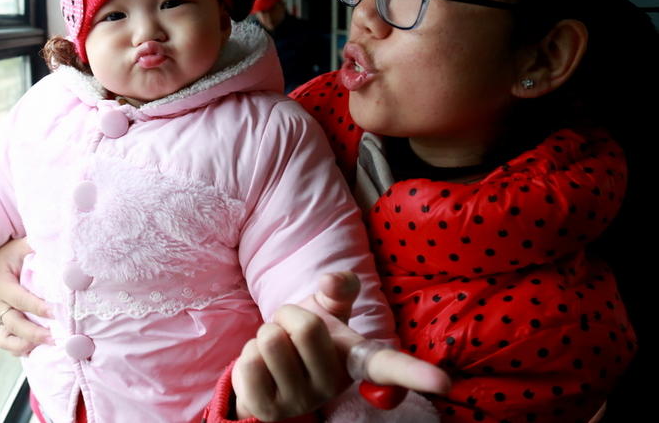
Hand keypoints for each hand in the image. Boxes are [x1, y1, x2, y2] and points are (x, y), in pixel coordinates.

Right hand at [0, 237, 53, 355]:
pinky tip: (40, 349)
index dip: (37, 307)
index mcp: (2, 282)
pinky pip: (8, 341)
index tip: (55, 312)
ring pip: (5, 338)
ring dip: (25, 345)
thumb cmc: (17, 248)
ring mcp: (3, 313)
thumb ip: (36, 246)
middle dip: (33, 333)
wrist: (6, 254)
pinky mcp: (8, 321)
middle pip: (13, 323)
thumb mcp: (24, 244)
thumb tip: (58, 250)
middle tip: (54, 337)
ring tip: (47, 345)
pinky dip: (21, 348)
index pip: (20, 299)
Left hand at [233, 272, 449, 420]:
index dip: (416, 372)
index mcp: (356, 360)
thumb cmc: (304, 336)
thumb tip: (335, 280)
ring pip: (270, 341)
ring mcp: (302, 403)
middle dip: (286, 316)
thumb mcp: (325, 310)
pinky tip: (261, 368)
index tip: (442, 382)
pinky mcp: (268, 412)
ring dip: (265, 334)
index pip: (389, 366)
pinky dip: (246, 355)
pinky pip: (248, 364)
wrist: (268, 369)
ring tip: (277, 350)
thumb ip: (338, 290)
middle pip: (305, 327)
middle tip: (290, 331)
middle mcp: (334, 386)